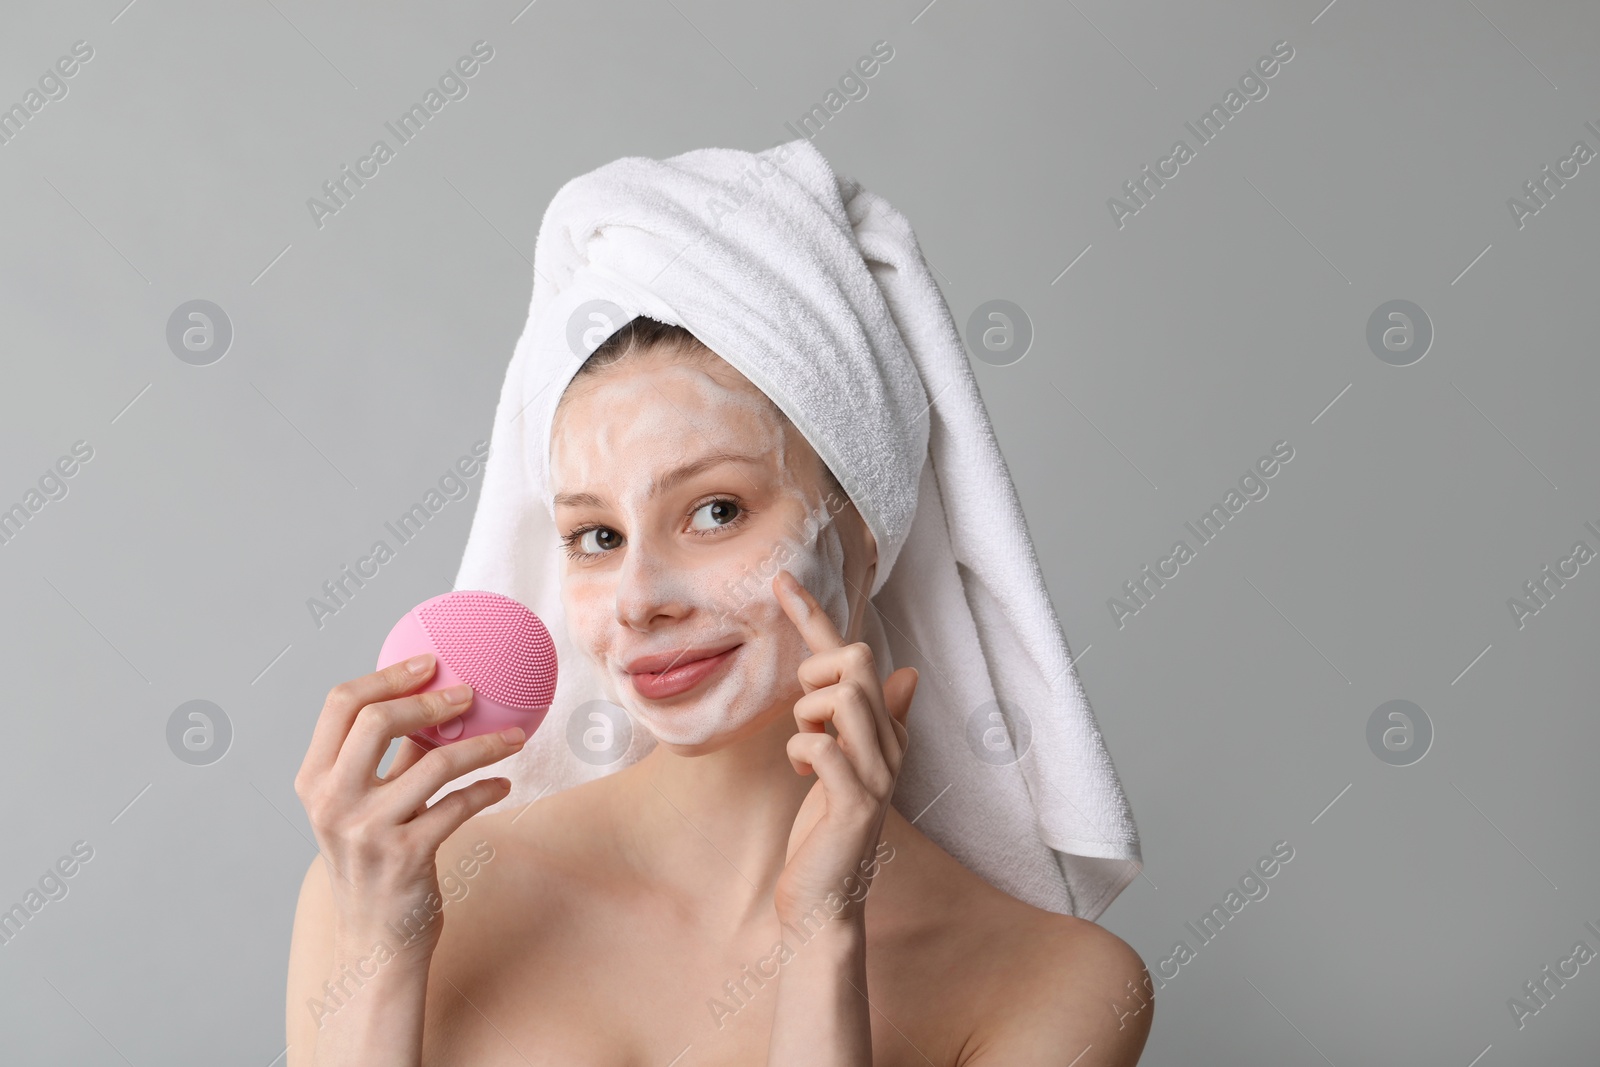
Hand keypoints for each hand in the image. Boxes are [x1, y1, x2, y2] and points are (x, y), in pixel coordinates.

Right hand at [293, 654, 527, 959]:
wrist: (375, 941)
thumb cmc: (374, 863)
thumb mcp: (363, 808)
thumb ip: (388, 759)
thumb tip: (434, 701)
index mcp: (314, 781)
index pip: (340, 705)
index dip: (387, 675)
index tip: (429, 663)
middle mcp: (332, 802)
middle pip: (378, 721)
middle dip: (431, 699)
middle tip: (471, 694)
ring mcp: (367, 831)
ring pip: (433, 762)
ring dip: (483, 744)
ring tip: (513, 737)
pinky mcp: (406, 857)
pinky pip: (458, 805)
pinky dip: (486, 788)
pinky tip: (503, 782)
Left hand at [771, 567, 916, 927]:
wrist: (823, 900)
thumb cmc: (827, 830)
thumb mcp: (845, 765)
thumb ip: (874, 719)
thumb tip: (909, 673)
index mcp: (885, 729)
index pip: (855, 655)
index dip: (816, 615)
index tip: (781, 580)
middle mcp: (890, 744)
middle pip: (856, 661)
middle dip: (816, 673)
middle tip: (803, 715)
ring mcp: (878, 773)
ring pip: (842, 695)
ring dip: (807, 714)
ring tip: (805, 748)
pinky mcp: (857, 802)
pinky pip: (821, 745)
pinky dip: (800, 752)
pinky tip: (801, 774)